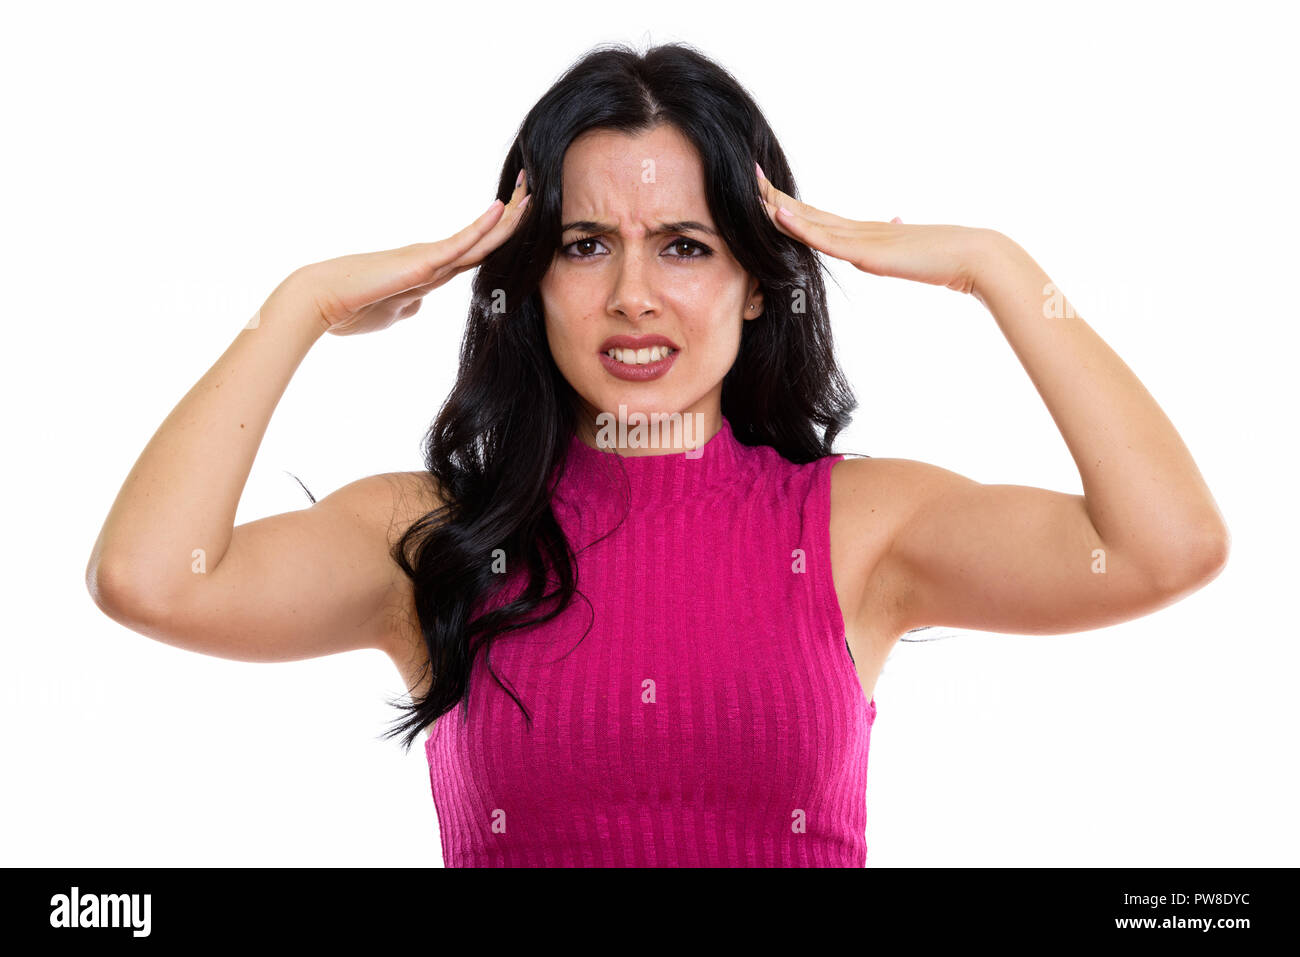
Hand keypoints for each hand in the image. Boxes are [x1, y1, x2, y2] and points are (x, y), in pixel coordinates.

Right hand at [291, 169, 531, 335]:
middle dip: (512, 217)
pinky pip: (458, 244)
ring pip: (479, 238)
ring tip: (531, 192)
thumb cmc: (350, 309)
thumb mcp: (391, 314)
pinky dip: (481, 228)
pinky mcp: (420, 263)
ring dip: (508, 217)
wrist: (321, 302)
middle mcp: (433, 260)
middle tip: (533, 189)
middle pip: (484, 239)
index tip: (520, 220)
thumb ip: (409, 305)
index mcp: (430, 273)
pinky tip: (501, 210)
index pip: (475, 256)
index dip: (500, 238)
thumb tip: (418, 305)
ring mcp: (428, 259)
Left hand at [755, 163, 995, 295]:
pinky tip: (778, 214)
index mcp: (860, 232)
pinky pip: (824, 238)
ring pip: (808, 220)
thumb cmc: (940, 256)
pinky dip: (799, 226)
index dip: (786, 201)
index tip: (763, 187)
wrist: (969, 256)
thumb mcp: (905, 248)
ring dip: (776, 207)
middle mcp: (855, 229)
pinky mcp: (865, 252)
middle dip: (772, 196)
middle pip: (804, 211)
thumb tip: (893, 221)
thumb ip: (893, 237)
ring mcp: (859, 238)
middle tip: (744, 174)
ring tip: (749, 190)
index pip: (814, 215)